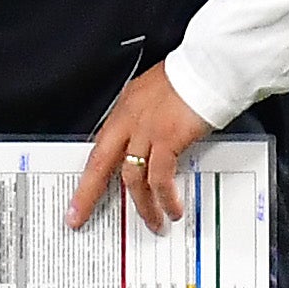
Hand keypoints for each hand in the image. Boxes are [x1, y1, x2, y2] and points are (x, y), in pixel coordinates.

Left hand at [71, 63, 217, 233]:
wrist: (210, 66)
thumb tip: (152, 138)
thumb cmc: (193, 75)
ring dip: (142, 205)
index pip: (102, 145)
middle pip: (99, 163)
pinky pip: (159, 177)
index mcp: (126, 107)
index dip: (91, 172)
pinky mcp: (166, 139)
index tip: (82, 190)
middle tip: (78, 215)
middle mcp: (130, 119)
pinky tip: (171, 208)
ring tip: (152, 221)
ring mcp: (145, 130)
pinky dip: (164, 197)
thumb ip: (150, 116)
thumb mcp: (159, 92)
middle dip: (87, 193)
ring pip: (131, 177)